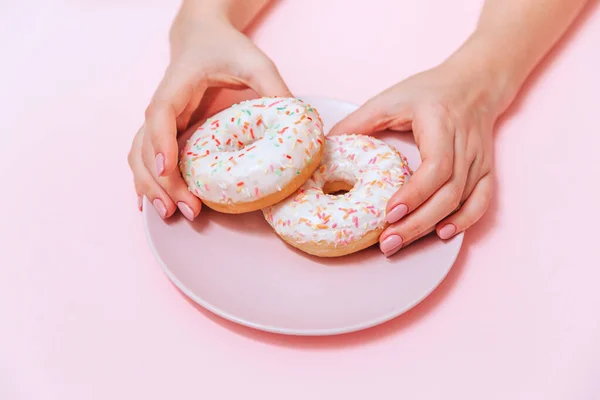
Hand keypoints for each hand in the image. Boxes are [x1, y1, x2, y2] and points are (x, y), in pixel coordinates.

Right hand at [128, 11, 290, 220]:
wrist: (203, 37)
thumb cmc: (226, 48)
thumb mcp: (256, 62)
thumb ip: (274, 89)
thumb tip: (297, 127)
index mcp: (177, 84)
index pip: (161, 113)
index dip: (161, 142)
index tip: (168, 168)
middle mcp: (162, 104)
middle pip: (146, 145)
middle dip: (160, 180)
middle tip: (184, 209)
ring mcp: (160, 120)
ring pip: (140, 156)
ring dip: (150, 186)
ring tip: (170, 213)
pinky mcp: (165, 131)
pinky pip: (145, 157)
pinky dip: (147, 181)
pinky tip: (151, 204)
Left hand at [330, 50, 502, 256]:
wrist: (474, 83)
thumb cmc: (429, 91)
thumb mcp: (389, 99)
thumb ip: (358, 122)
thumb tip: (325, 147)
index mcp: (441, 122)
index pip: (436, 166)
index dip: (415, 193)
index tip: (389, 213)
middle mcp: (465, 143)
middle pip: (448, 192)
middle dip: (417, 222)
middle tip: (386, 243)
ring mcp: (480, 158)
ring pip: (462, 201)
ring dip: (431, 227)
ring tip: (400, 243)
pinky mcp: (487, 169)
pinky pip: (482, 201)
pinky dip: (465, 220)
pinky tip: (442, 234)